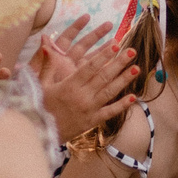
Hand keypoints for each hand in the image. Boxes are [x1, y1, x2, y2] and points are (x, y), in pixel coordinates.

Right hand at [38, 18, 136, 141]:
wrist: (41, 133)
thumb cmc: (40, 106)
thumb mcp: (41, 85)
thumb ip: (47, 65)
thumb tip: (46, 44)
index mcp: (69, 85)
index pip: (90, 67)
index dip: (103, 55)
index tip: (115, 45)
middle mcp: (81, 96)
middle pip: (104, 77)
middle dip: (119, 63)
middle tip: (132, 51)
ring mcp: (89, 110)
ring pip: (110, 92)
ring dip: (124, 80)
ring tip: (137, 69)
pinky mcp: (92, 121)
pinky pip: (109, 112)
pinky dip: (122, 105)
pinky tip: (134, 97)